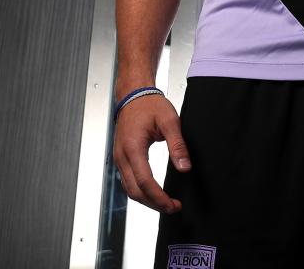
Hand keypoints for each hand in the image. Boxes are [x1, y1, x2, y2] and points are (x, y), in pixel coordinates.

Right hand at [111, 93, 191, 213]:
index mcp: (133, 148)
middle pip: (135, 191)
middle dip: (154, 204)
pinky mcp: (121, 158)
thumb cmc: (149, 104)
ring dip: (147, 200)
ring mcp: (119, 158)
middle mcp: (122, 156)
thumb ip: (177, 145)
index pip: (145, 182)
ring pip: (129, 190)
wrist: (133, 94)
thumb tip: (184, 167)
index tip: (173, 205)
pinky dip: (140, 192)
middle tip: (173, 208)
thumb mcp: (169, 120)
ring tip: (166, 203)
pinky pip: (127, 182)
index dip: (159, 197)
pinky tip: (153, 193)